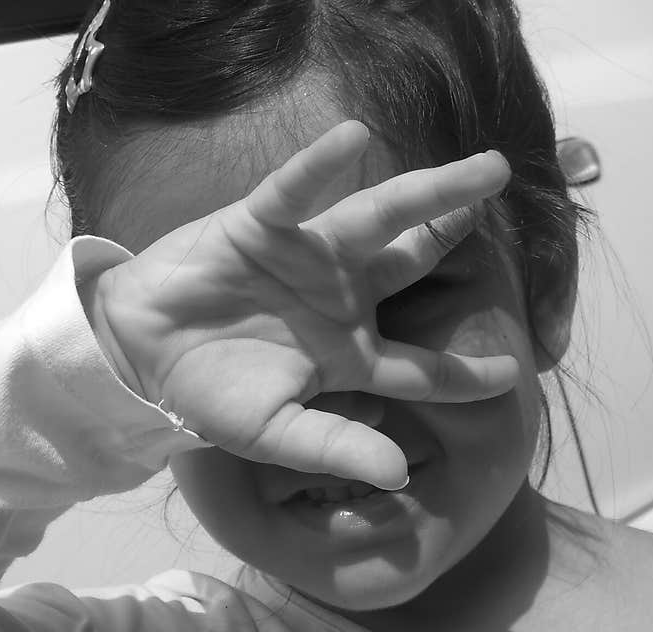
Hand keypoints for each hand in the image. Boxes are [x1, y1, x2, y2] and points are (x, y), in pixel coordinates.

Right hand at [93, 120, 515, 489]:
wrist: (140, 354)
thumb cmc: (208, 395)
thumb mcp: (275, 433)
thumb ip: (335, 446)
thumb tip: (400, 474)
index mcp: (349, 354)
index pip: (422, 367)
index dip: (465, 374)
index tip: (512, 376)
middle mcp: (339, 297)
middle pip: (413, 262)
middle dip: (454, 230)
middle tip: (501, 192)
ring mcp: (304, 257)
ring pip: (375, 216)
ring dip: (427, 191)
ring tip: (483, 169)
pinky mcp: (258, 227)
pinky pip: (293, 193)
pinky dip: (318, 168)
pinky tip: (352, 138)